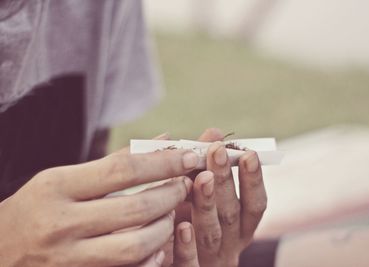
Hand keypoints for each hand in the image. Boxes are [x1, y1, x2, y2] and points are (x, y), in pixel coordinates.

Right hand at [0, 148, 199, 266]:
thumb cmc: (37, 208)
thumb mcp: (63, 179)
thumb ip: (114, 162)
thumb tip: (163, 140)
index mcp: (57, 187)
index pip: (123, 170)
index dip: (163, 163)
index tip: (189, 157)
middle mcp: (61, 223)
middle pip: (136, 209)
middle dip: (171, 195)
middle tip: (185, 186)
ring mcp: (68, 259)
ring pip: (136, 246)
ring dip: (166, 228)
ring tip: (173, 215)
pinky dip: (151, 259)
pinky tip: (159, 247)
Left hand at [192, 143, 266, 266]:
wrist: (175, 265)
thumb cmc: (193, 222)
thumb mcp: (204, 196)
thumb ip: (208, 165)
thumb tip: (214, 131)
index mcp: (239, 227)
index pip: (254, 204)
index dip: (253, 179)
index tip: (249, 153)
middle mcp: (230, 244)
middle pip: (231, 213)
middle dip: (226, 181)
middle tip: (217, 151)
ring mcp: (210, 260)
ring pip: (211, 234)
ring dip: (208, 204)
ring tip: (202, 178)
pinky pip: (188, 263)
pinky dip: (186, 245)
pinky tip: (181, 225)